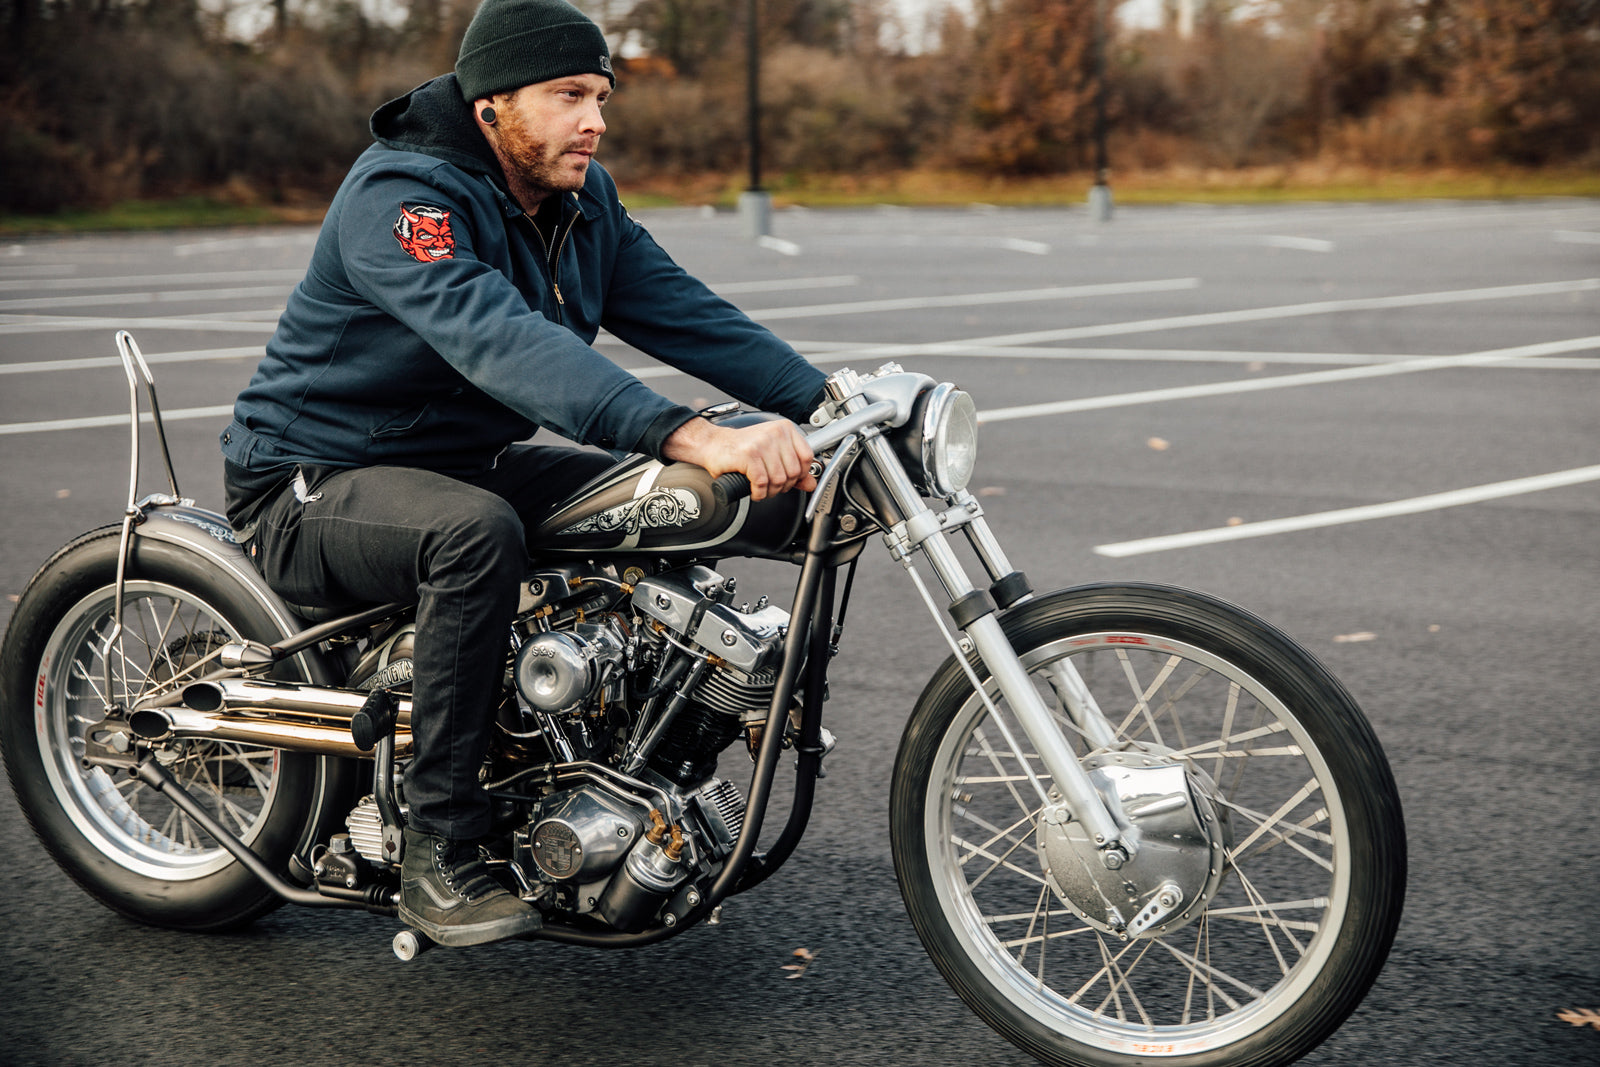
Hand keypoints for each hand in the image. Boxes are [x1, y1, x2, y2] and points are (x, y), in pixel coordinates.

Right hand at [662, 416, 816, 500]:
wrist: (713, 445)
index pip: (807, 457)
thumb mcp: (772, 455)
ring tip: (762, 489)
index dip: (800, 475)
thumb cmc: (742, 449)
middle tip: (772, 487)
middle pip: (794, 472)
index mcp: (784, 429)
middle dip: (783, 486)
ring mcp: (762, 443)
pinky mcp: (749, 455)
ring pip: (779, 480)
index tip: (790, 480)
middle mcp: (775, 434)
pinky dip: (759, 493)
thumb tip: (812, 484)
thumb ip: (793, 469)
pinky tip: (754, 491)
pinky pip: (762, 483)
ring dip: (770, 492)